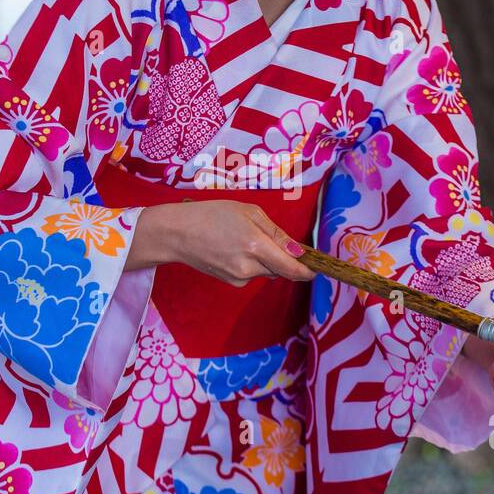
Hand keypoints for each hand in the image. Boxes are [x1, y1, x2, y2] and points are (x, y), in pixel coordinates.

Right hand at [157, 199, 313, 285]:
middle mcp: (249, 267)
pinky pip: (251, 274)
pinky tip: (232, 249)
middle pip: (280, 269)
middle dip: (281, 257)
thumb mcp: (249, 212)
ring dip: (264, 259)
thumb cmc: (212, 214)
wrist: (177, 233)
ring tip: (242, 239)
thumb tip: (298, 252)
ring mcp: (238, 278)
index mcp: (256, 246)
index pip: (291, 268)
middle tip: (266, 237)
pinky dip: (250, 263)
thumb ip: (276, 233)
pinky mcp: (230, 282)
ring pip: (266, 271)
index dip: (307, 271)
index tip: (316, 268)